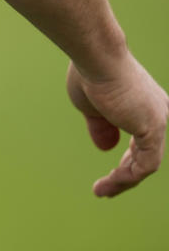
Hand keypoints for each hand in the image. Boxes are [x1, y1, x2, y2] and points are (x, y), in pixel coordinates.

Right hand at [67, 56, 168, 196]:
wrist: (97, 58)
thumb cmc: (91, 74)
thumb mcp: (92, 108)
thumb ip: (102, 128)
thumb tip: (106, 147)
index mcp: (146, 106)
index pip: (141, 142)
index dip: (124, 161)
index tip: (108, 175)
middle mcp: (159, 113)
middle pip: (146, 155)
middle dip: (124, 175)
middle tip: (104, 189)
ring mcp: (159, 121)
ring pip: (146, 164)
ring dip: (122, 182)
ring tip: (101, 192)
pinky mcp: (154, 129)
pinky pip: (145, 165)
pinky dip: (126, 178)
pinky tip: (110, 184)